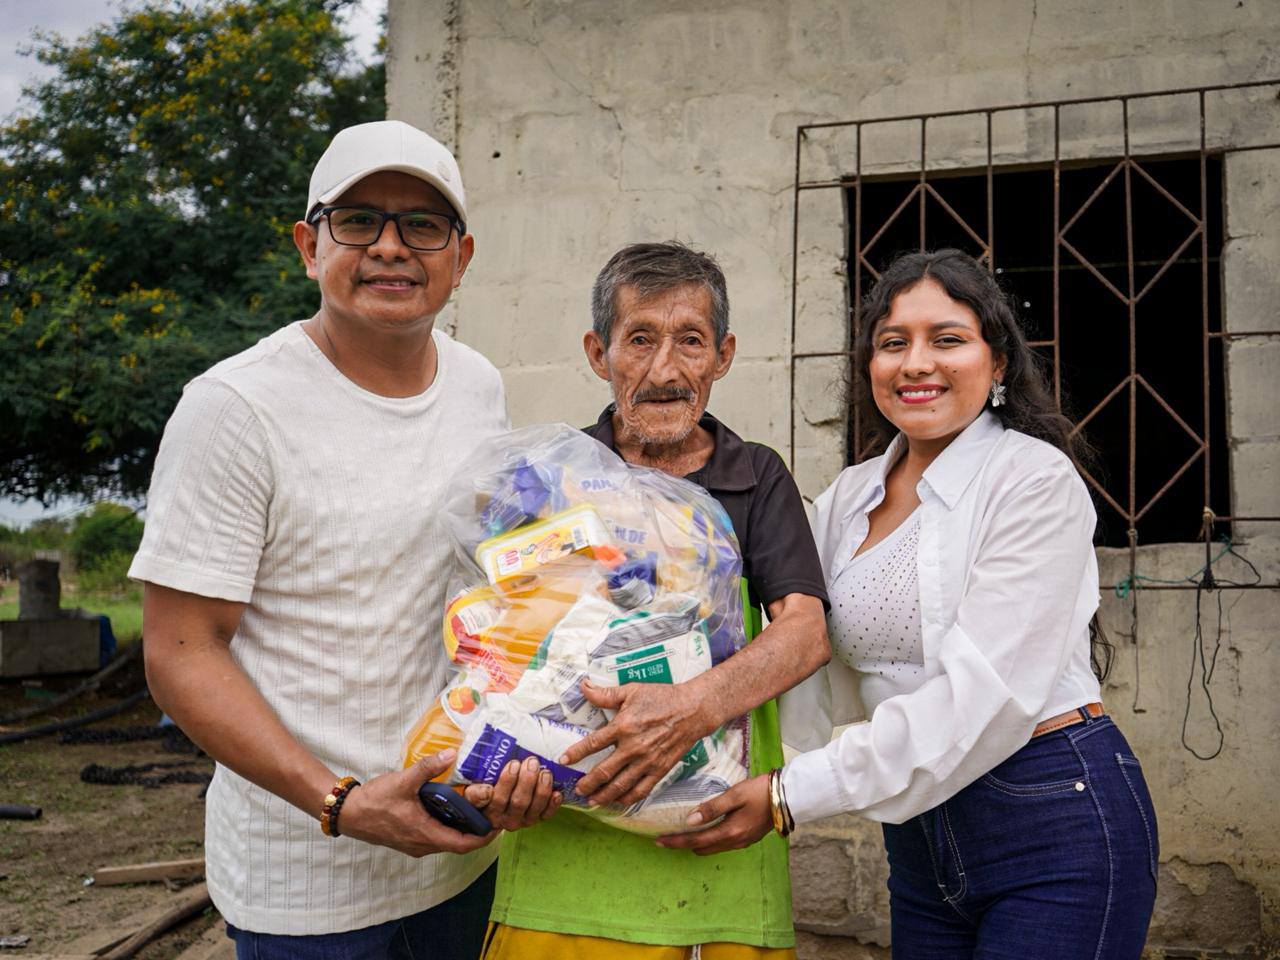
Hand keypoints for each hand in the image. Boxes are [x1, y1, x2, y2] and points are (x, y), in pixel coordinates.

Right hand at [339, 750, 497, 855]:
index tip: (499, 824)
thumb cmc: (375, 801)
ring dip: (463, 829)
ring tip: (478, 810)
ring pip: (447, 841)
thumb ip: (428, 767)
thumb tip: (451, 754)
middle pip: (459, 844)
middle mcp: (423, 845)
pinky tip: (453, 810)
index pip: (464, 844)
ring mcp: (415, 844)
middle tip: (493, 812)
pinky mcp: (409, 839)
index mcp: (426, 835)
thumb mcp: (403, 781)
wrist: (349, 813)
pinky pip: (436, 837)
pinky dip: (449, 827)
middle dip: (478, 831)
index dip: (484, 837)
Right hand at [463, 756, 561, 829]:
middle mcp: (506, 820)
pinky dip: (553, 804)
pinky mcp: (535, 820)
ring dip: (541, 788)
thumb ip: (475, 791)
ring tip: (545, 771)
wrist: (494, 809)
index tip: (513, 764)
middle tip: (531, 762)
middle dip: (527, 780)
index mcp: (489, 811)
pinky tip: (557, 792)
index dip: (506, 782)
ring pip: (534, 807)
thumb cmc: (483, 794)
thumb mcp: (472, 792)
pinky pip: (546, 814)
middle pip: (519, 801)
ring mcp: (522, 821)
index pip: (497, 798)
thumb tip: (484, 788)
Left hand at [559, 680, 711, 806]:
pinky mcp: (660, 770)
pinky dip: (628, 798)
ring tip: (592, 800)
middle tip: (577, 789)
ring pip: (621, 785)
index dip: (576, 753)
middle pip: (604, 771)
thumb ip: (606, 694)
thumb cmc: (662, 698)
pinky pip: (642, 789)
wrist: (693, 710)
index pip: (593, 744)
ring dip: (604, 795)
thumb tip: (583, 686)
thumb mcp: (632, 691)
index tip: (563, 761)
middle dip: (587, 783)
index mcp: (624, 726)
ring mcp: (647, 761)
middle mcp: (634, 747)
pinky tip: (618, 801)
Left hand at [654, 774, 772, 854]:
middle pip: (701, 848)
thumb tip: (689, 820)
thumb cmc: (760, 791)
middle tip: (668, 833)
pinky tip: (706, 827)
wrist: (788, 797)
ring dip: (697, 842)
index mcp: (729, 832)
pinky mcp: (747, 838)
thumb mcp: (734, 795)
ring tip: (684, 830)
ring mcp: (742, 842)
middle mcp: (734, 842)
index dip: (675, 841)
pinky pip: (722, 844)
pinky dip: (710, 839)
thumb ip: (712, 807)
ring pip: (712, 848)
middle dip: (684, 843)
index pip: (695, 841)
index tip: (658, 841)